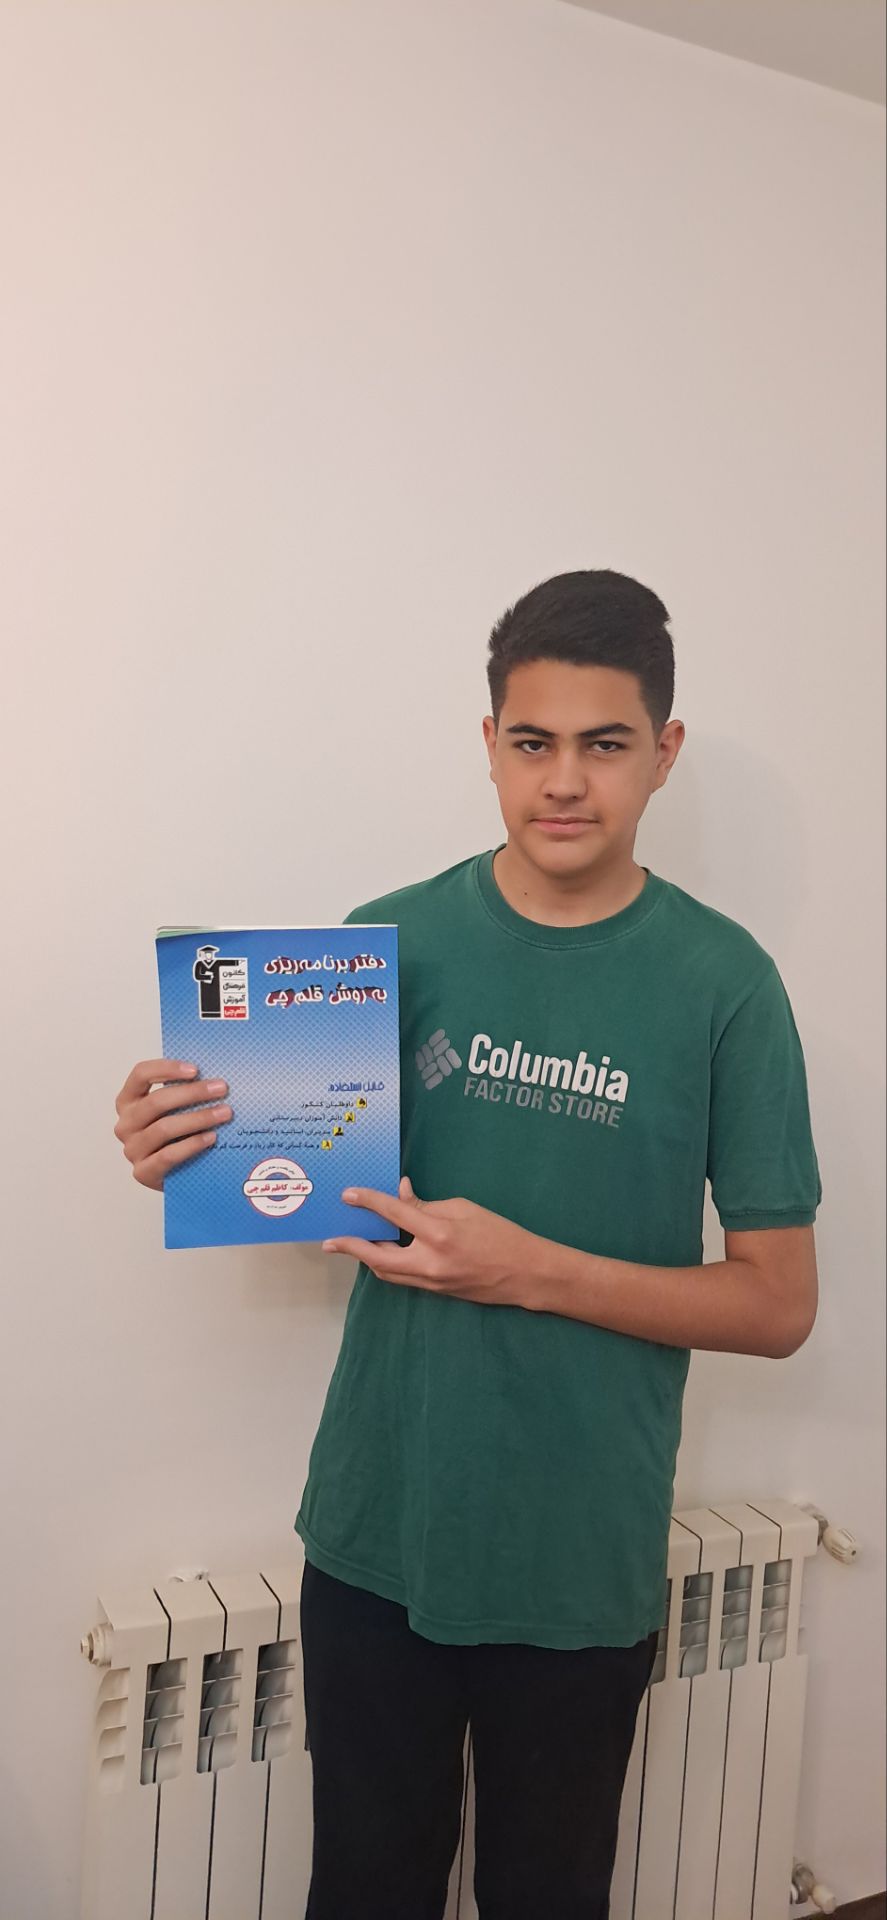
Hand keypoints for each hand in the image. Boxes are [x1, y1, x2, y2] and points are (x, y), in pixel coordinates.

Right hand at [114, 1059, 232, 1189]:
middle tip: (221, 1089)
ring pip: (164, 1128)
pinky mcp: (142, 1172)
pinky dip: (192, 1145)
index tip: (196, 1069)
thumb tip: (212, 1076)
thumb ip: (184, 1092)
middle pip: (156, 1102)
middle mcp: (126, 1124)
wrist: (176, 1175)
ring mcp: (132, 1149)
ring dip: (198, 1118)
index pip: (140, 1074)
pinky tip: (211, 1138)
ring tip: (224, 1113)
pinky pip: (168, 1156)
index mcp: (128, 1101)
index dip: (167, 1068)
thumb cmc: (177, 1135)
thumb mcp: (176, 1110)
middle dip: (192, 1093)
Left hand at [322, 1176, 535, 1307]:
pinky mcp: (437, 1292)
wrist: (526, 1274)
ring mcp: (432, 1282)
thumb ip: (427, 1205)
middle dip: (352, 1248)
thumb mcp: (464, 1209)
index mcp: (440, 1234)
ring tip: (355, 1244)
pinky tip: (384, 1252)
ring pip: (387, 1273)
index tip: (349, 1195)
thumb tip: (399, 1194)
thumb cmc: (500, 1234)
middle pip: (378, 1257)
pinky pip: (404, 1278)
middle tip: (331, 1241)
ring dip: (368, 1258)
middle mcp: (431, 1262)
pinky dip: (389, 1265)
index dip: (369, 1202)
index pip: (395, 1213)